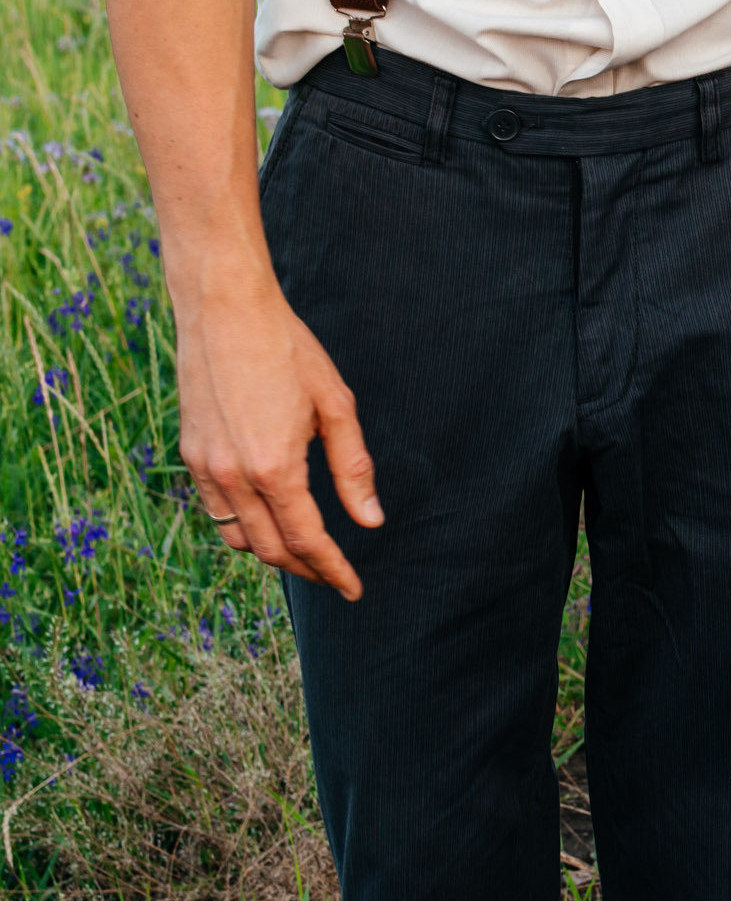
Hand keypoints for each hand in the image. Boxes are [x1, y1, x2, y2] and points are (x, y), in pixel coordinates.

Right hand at [175, 274, 381, 598]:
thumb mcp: (336, 407)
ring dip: (272, 553)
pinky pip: (216, 510)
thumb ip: (353, 469)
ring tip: (305, 554)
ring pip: (237, 537)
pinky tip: (268, 520)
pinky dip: (242, 527)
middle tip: (335, 576)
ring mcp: (205, 466)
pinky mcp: (189, 454)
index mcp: (275, 467)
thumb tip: (371, 521)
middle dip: (306, 570)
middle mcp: (233, 475)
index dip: (333, 570)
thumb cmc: (289, 351)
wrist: (225, 310)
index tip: (354, 589)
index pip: (308, 541)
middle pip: (271, 549)